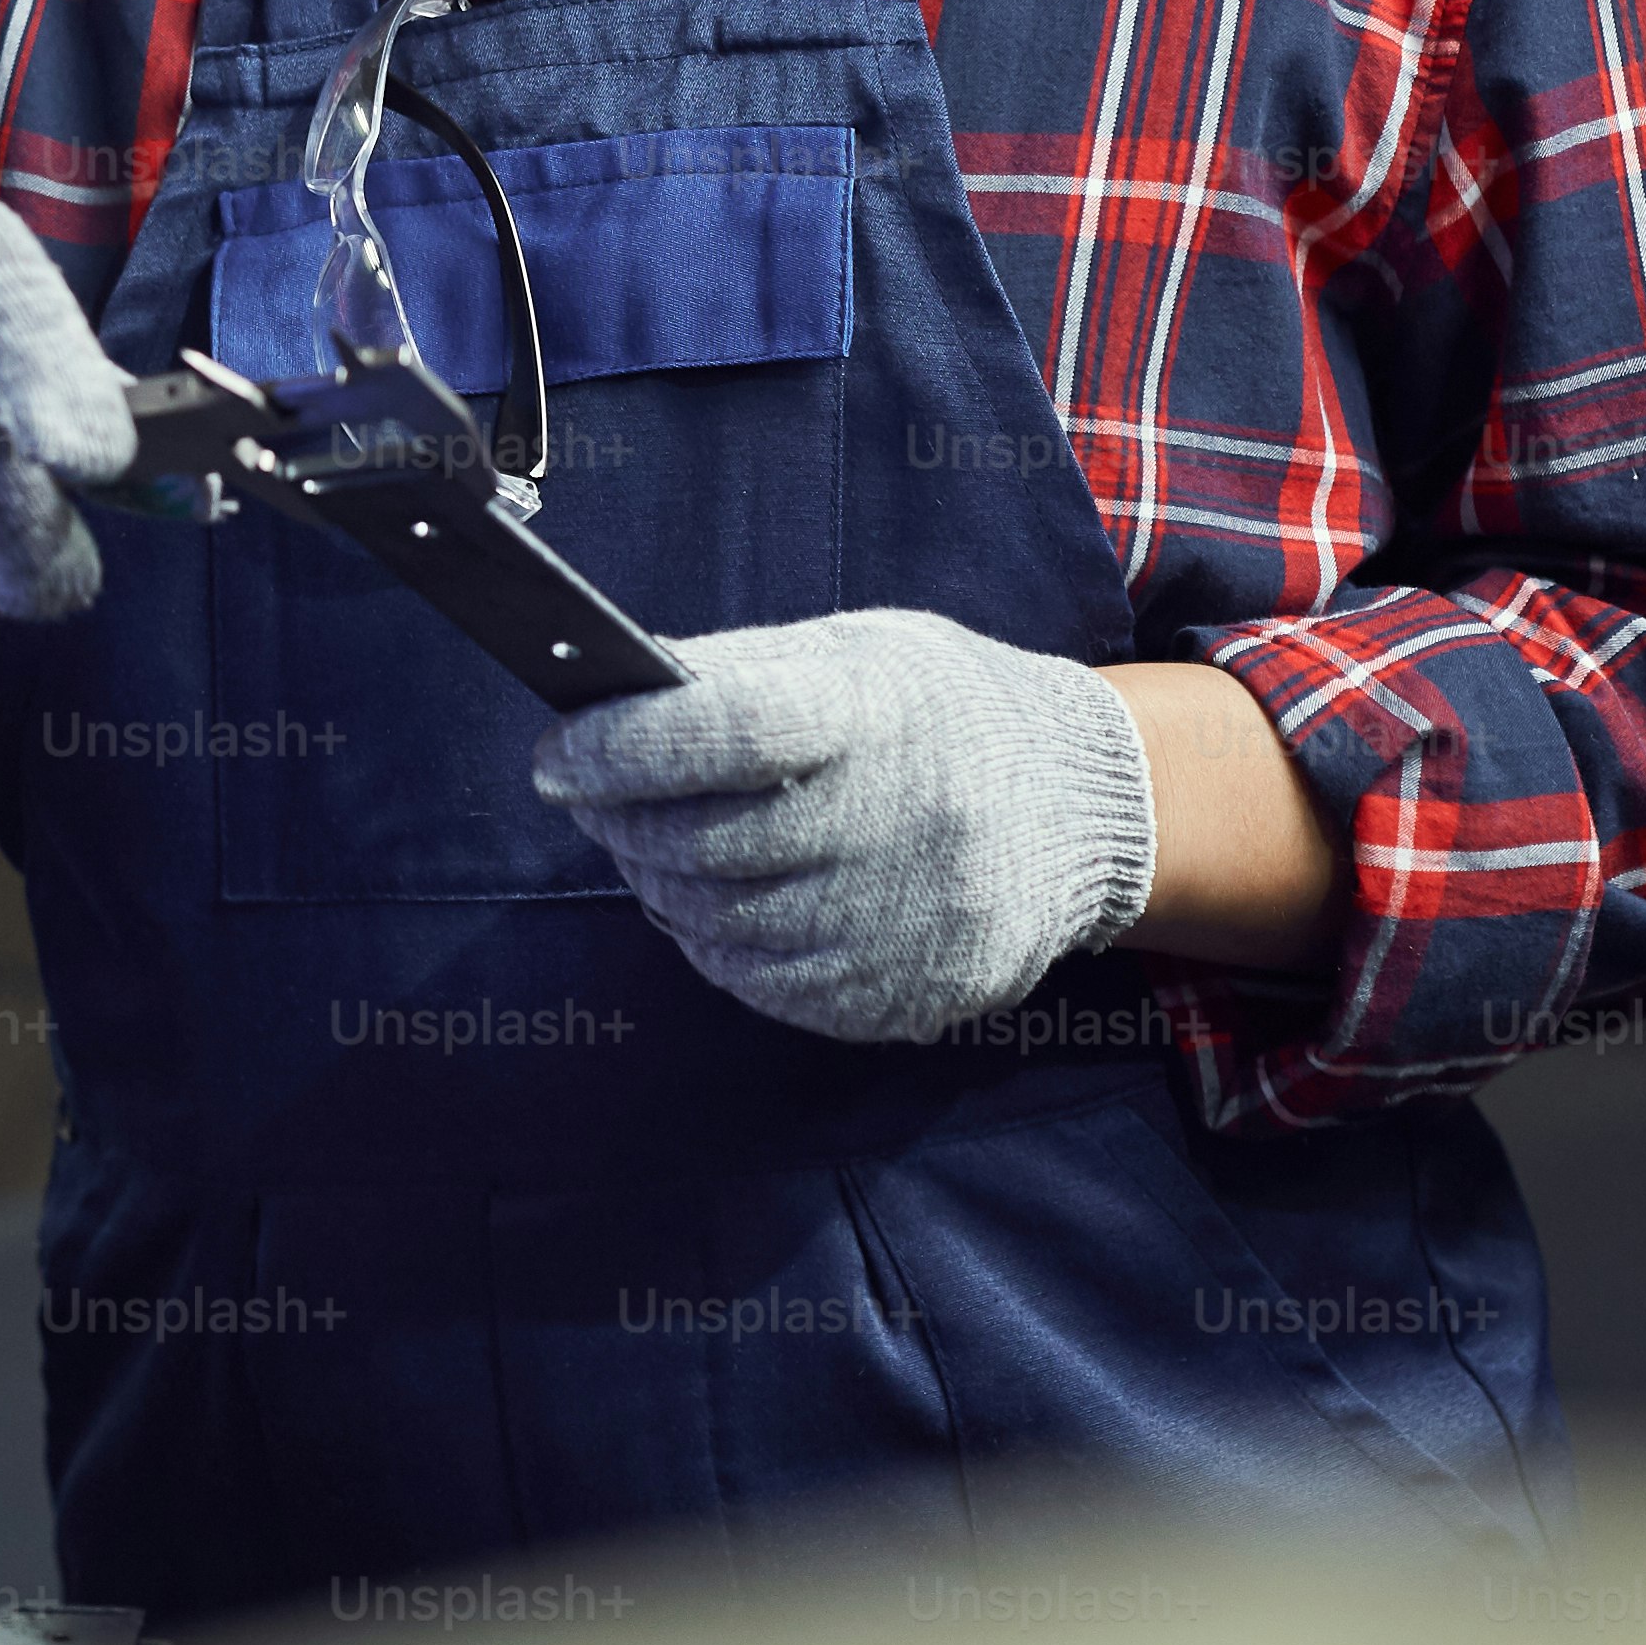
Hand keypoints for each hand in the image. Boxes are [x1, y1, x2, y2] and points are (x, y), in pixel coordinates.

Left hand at [527, 608, 1158, 1043]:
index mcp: (881, 714)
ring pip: (721, 922)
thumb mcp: (856, 650)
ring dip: (656, 884)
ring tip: (646, 845)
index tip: (557, 757)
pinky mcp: (910, 993)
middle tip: (589, 796)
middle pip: (706, 841)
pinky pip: (764, 985)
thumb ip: (737, 670)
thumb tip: (610, 695)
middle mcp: (901, 822)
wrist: (1088, 807)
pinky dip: (712, 945)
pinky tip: (705, 903)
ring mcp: (910, 920)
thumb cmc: (943, 711)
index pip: (724, 730)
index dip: (622, 747)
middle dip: (621, 821)